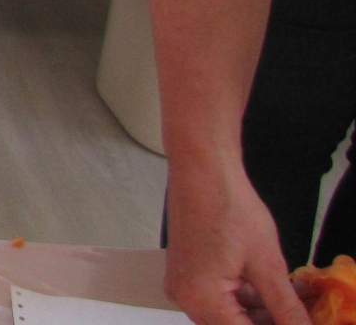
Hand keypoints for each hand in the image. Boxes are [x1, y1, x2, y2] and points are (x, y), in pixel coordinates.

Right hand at [164, 161, 309, 324]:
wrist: (202, 171)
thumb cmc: (226, 205)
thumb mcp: (267, 264)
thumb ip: (286, 307)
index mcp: (201, 299)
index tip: (294, 322)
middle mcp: (185, 297)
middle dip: (269, 321)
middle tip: (299, 312)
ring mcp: (183, 285)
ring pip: (228, 315)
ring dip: (260, 310)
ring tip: (291, 296)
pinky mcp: (186, 274)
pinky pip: (218, 297)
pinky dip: (244, 296)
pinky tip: (269, 286)